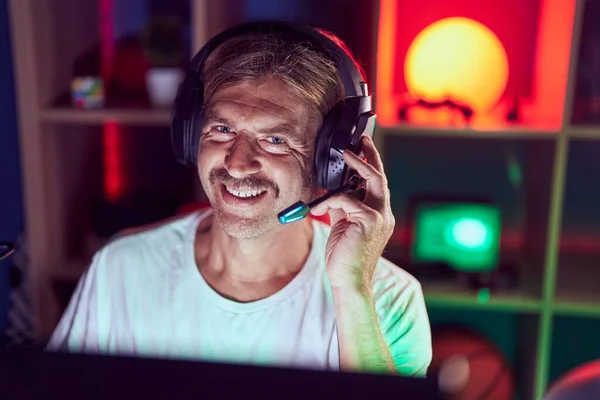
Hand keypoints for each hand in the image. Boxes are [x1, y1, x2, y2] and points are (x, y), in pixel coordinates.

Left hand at [310, 135, 394, 289]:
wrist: (349, 281)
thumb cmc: (344, 257)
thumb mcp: (342, 227)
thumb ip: (342, 210)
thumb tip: (334, 195)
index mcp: (379, 216)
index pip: (377, 186)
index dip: (371, 166)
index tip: (363, 150)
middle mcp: (383, 214)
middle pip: (380, 177)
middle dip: (371, 156)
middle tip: (362, 140)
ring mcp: (380, 217)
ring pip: (371, 181)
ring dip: (356, 166)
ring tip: (345, 156)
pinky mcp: (369, 220)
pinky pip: (347, 199)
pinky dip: (330, 201)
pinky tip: (318, 209)